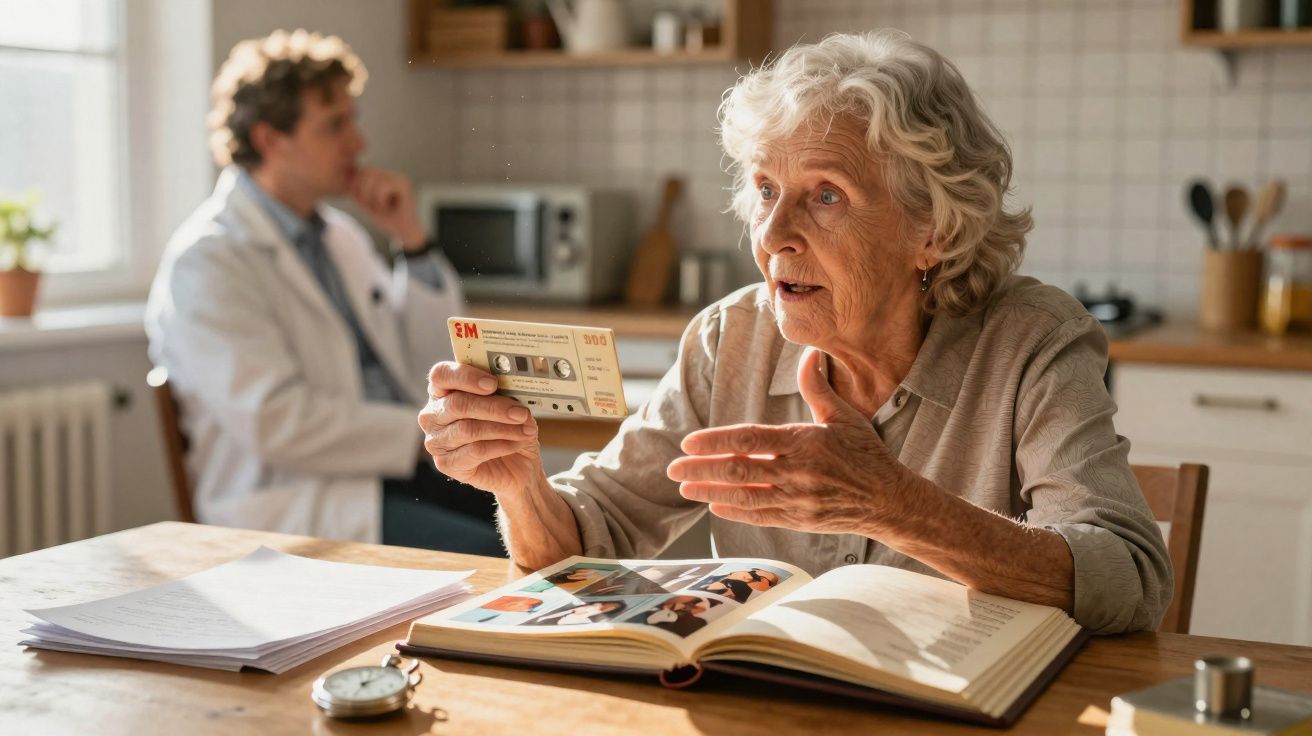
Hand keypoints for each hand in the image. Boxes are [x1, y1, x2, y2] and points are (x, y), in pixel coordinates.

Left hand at [347, 167, 425, 249]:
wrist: (404, 232)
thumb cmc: (385, 218)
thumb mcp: (365, 203)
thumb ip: (357, 190)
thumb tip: (345, 177)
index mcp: (381, 176)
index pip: (360, 171)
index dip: (356, 187)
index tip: (365, 204)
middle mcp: (390, 174)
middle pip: (366, 171)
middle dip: (364, 192)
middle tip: (372, 207)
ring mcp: (398, 178)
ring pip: (374, 178)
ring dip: (372, 197)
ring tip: (381, 208)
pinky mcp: (404, 184)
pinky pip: (383, 187)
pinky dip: (381, 200)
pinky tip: (389, 207)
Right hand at [419, 361, 546, 496]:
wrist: (515, 465)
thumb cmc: (508, 428)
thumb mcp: (509, 405)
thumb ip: (505, 392)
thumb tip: (514, 388)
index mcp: (443, 391)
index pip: (441, 375)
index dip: (466, 377)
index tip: (493, 383)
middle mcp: (432, 415)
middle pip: (458, 404)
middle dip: (493, 407)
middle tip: (520, 412)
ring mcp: (436, 441)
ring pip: (468, 429)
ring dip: (502, 428)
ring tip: (524, 429)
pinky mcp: (446, 463)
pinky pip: (475, 451)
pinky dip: (501, 445)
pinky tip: (516, 443)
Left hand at [666, 347, 914, 535]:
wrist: (890, 500)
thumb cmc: (866, 454)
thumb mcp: (844, 416)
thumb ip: (817, 388)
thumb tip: (808, 353)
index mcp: (805, 442)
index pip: (751, 440)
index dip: (716, 441)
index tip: (689, 442)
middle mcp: (799, 472)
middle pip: (740, 470)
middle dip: (702, 469)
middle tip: (673, 468)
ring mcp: (798, 499)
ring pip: (745, 496)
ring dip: (710, 492)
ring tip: (685, 488)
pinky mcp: (801, 521)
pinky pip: (761, 517)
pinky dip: (735, 512)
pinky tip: (714, 505)